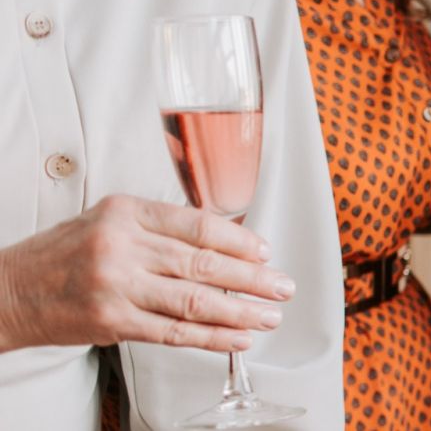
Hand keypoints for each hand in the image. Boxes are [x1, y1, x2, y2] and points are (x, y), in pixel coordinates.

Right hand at [0, 194, 293, 354]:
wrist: (10, 290)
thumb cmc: (66, 254)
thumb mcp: (109, 220)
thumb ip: (160, 226)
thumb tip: (226, 240)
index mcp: (126, 212)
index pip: (198, 224)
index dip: (240, 240)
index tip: (265, 252)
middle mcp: (122, 245)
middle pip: (203, 262)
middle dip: (253, 279)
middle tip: (283, 287)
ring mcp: (117, 285)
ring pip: (194, 300)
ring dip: (240, 311)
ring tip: (269, 317)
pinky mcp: (112, 321)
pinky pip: (173, 331)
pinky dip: (211, 337)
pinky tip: (238, 339)